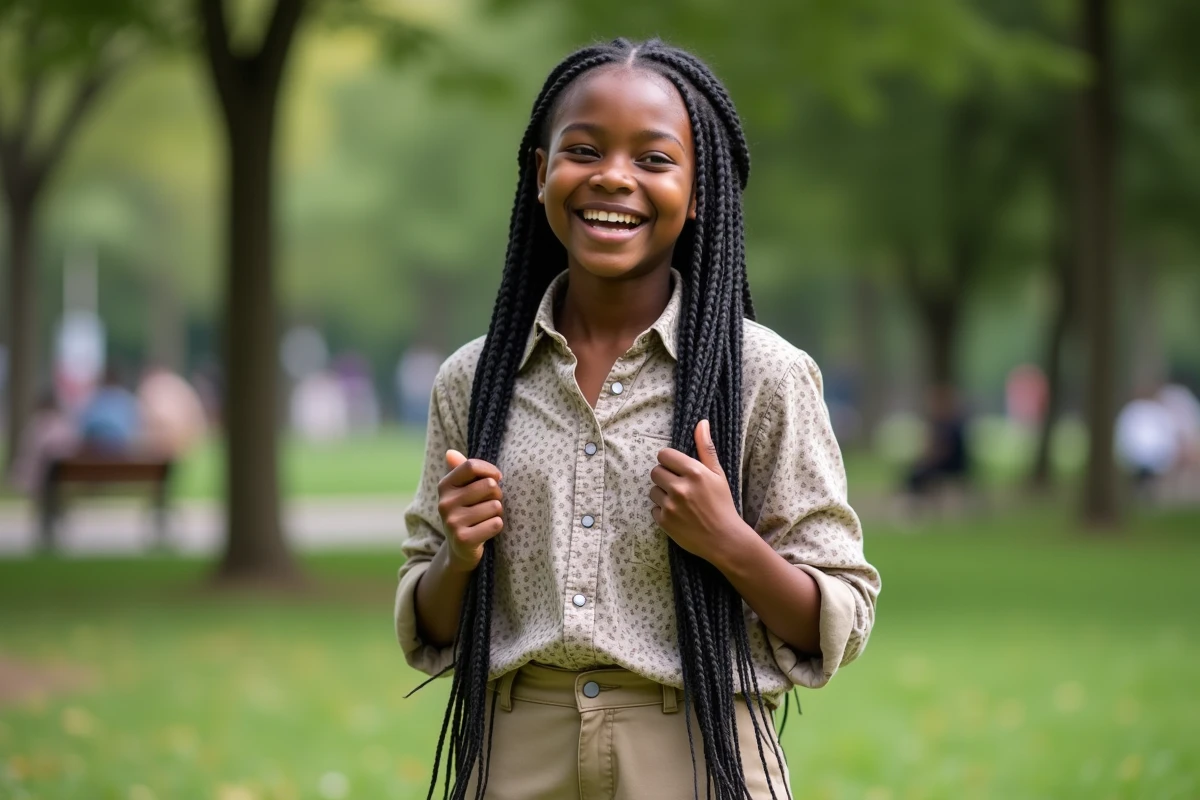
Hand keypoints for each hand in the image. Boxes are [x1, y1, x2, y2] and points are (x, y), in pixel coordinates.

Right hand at [437, 449, 503, 571]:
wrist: (460, 548)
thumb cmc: (467, 511)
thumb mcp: (462, 490)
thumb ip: (461, 470)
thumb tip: (450, 452)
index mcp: (444, 486)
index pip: (471, 466)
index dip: (490, 470)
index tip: (497, 478)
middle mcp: (445, 503)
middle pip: (489, 485)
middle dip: (497, 494)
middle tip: (490, 504)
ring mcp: (452, 522)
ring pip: (495, 506)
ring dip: (497, 513)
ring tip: (486, 519)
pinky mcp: (463, 539)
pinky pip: (496, 524)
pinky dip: (497, 526)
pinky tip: (486, 531)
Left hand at [649, 420, 752, 567]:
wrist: (724, 539)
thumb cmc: (723, 504)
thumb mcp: (718, 474)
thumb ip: (706, 448)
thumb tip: (701, 423)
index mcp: (694, 472)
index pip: (664, 455)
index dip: (669, 461)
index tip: (678, 469)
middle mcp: (680, 487)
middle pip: (655, 471)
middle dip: (665, 476)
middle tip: (679, 486)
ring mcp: (670, 505)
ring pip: (653, 490)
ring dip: (662, 494)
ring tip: (680, 502)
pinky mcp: (664, 522)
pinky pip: (653, 509)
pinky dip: (663, 511)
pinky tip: (678, 515)